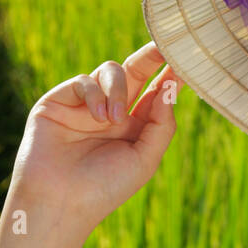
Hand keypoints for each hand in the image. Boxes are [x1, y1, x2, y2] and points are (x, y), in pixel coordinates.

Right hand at [11, 40, 183, 230]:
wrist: (60, 202)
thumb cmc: (104, 188)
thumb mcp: (145, 159)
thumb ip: (161, 124)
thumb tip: (170, 89)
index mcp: (134, 128)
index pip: (155, 93)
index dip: (170, 77)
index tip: (188, 61)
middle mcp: (111, 113)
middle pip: (136, 73)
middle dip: (151, 58)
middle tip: (165, 45)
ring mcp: (85, 105)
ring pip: (111, 71)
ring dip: (119, 90)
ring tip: (114, 119)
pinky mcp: (59, 101)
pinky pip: (84, 81)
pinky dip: (95, 94)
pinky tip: (98, 116)